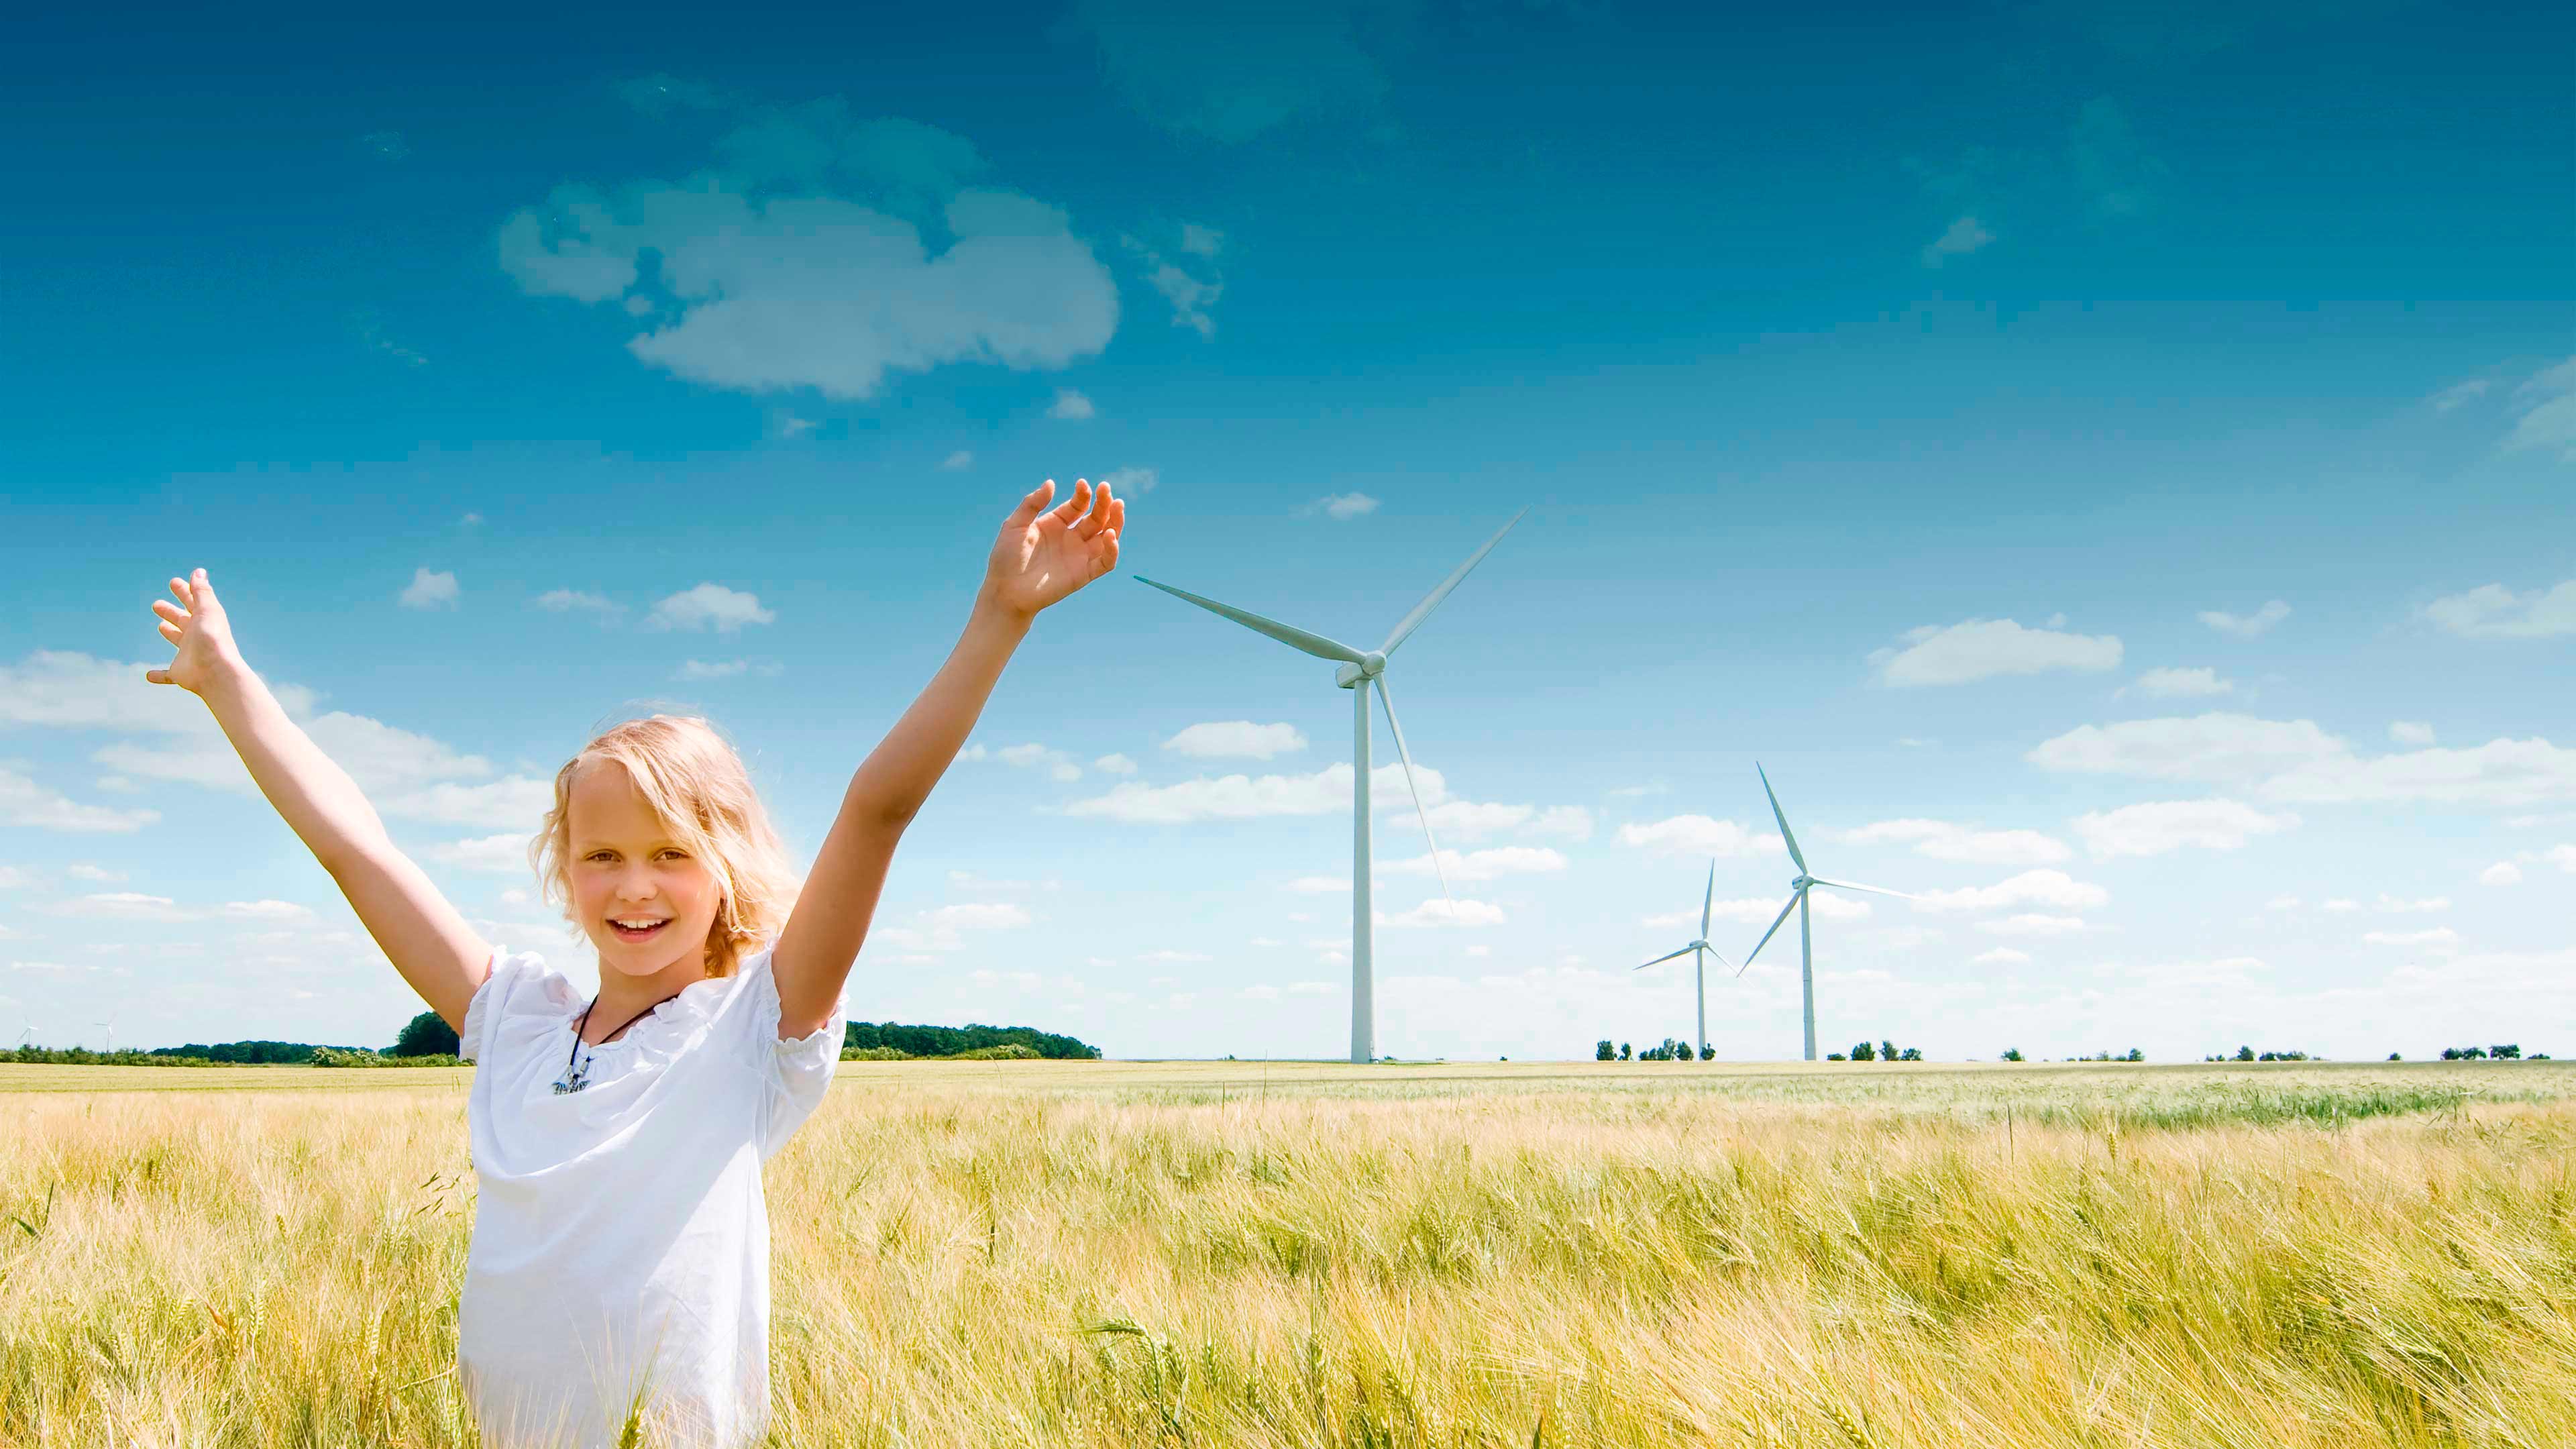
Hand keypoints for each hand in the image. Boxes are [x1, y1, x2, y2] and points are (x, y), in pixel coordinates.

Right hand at [145, 568, 246, 696]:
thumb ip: (202, 591)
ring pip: (178, 641)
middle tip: (156, 604)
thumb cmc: (212, 639)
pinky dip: (159, 675)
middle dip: (171, 611)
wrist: (216, 672)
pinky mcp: (180, 673)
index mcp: (204, 621)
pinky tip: (149, 676)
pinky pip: (167, 675)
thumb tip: (199, 571)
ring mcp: (189, 655)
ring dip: (170, 633)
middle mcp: (197, 636)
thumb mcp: (207, 610)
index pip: (193, 602)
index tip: (173, 581)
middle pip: (182, 620)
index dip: (184, 591)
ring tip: (161, 626)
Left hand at [982, 477, 1124, 620]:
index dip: (1083, 494)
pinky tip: (1110, 535)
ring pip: (1107, 536)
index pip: (1078, 505)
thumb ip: (1032, 504)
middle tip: (1106, 489)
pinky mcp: (1084, 574)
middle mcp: (1071, 538)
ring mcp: (1079, 556)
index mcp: (1056, 523)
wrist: (1006, 590)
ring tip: (1118, 505)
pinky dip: (1113, 549)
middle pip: (1096, 517)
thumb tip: (1051, 483)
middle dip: (1104, 502)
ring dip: (1116, 520)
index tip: (1082, 484)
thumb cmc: (1006, 558)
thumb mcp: (1015, 524)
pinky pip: (1106, 562)